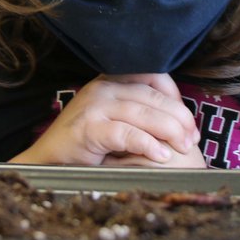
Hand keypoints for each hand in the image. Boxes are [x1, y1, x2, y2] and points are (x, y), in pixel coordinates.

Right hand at [12, 73, 198, 166]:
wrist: (48, 161)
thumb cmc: (87, 145)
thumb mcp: (116, 121)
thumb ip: (140, 114)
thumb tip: (181, 123)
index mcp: (111, 81)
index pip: (154, 77)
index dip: (176, 98)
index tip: (189, 124)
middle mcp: (102, 87)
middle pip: (152, 96)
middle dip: (178, 118)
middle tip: (192, 140)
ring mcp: (93, 106)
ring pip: (142, 112)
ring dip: (169, 131)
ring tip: (182, 148)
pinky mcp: (88, 128)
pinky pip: (125, 133)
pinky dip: (147, 144)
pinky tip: (161, 156)